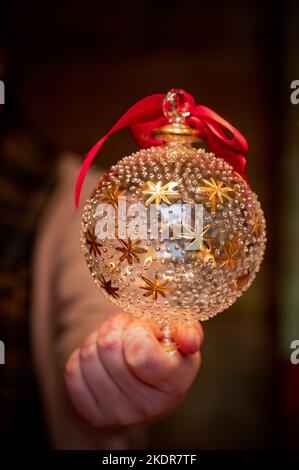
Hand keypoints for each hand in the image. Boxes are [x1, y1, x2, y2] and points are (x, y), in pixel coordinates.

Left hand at [65, 313, 203, 427]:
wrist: (145, 385)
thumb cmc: (164, 353)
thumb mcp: (180, 337)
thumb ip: (188, 330)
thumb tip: (189, 341)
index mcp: (173, 383)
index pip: (139, 351)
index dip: (137, 329)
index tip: (144, 328)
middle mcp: (146, 406)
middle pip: (109, 347)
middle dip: (116, 326)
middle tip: (127, 328)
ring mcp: (116, 414)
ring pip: (88, 354)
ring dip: (98, 338)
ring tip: (115, 342)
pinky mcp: (92, 413)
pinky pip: (73, 369)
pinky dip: (84, 355)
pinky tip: (101, 359)